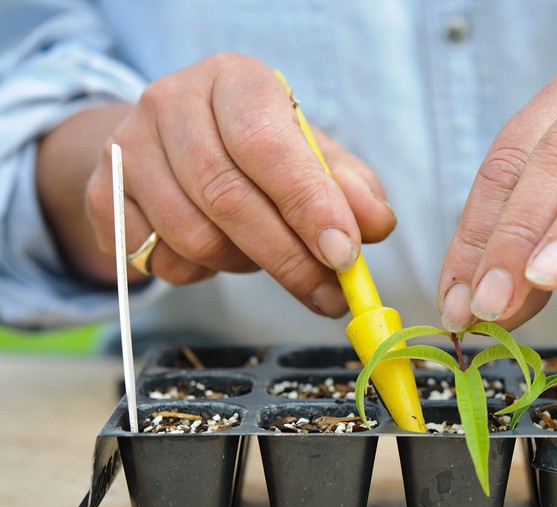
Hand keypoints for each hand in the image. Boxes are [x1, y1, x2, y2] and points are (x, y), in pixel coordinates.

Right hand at [43, 53, 394, 317]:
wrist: (176, 142)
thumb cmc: (260, 150)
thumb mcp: (314, 156)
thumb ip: (351, 189)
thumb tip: (375, 223)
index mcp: (235, 81)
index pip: (268, 145)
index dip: (308, 205)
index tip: (343, 254)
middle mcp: (172, 101)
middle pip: (228, 198)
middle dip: (289, 259)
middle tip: (330, 295)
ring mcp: (127, 145)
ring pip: (193, 237)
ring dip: (243, 266)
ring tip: (263, 254)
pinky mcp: (101, 191)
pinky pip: (157, 260)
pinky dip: (198, 272)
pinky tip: (216, 251)